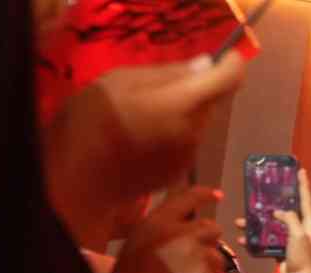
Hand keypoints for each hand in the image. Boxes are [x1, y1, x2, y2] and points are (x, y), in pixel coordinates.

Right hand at [44, 53, 247, 232]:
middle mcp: (194, 130)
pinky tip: (143, 134)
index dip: (232, 65)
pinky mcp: (181, 170)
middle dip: (197, 90)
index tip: (227, 56)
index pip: (227, 80)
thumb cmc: (91, 121)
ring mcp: (189, 154)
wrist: (78, 179)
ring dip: (183, 112)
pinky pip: (186, 141)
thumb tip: (205, 65)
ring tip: (144, 112)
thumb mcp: (119, 81)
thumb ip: (167, 73)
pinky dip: (174, 132)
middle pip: (212, 102)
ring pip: (199, 121)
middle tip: (161, 86)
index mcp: (180, 104)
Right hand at [85, 187, 225, 272]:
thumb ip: (164, 227)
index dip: (205, 195)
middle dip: (206, 241)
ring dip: (207, 265)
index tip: (217, 195)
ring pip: (217, 256)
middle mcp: (181, 234)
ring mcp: (195, 256)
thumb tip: (187, 223)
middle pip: (212, 229)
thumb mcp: (139, 237)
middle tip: (191, 255)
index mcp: (160, 221)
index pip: (188, 198)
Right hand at [234, 169, 310, 272]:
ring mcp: (292, 239)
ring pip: (273, 226)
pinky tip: (243, 238)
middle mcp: (302, 229)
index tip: (300, 171)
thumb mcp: (298, 235)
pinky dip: (256, 239)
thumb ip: (290, 219)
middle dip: (275, 202)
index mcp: (310, 224)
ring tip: (242, 219)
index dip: (303, 185)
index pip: (306, 200)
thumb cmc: (302, 257)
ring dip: (258, 223)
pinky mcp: (282, 250)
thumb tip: (279, 212)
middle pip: (288, 210)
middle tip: (266, 190)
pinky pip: (268, 240)